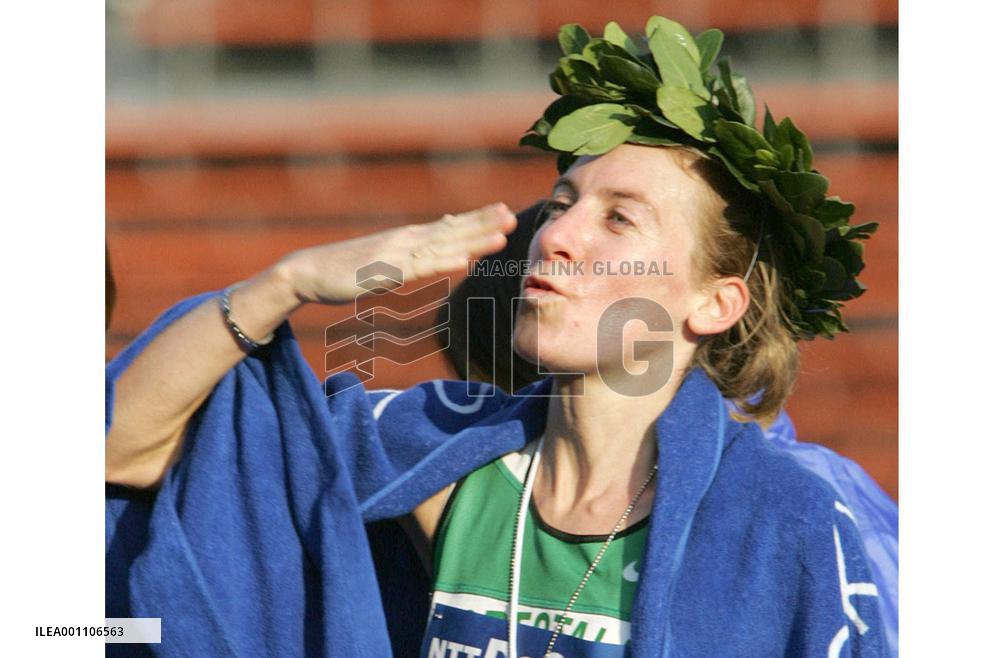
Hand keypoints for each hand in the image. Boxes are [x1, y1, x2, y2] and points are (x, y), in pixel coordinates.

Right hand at [276, 203, 517, 305]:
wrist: (309, 272)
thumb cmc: (347, 268)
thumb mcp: (384, 259)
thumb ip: (407, 253)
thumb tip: (429, 245)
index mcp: (408, 238)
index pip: (449, 224)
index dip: (476, 218)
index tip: (503, 209)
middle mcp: (406, 240)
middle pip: (452, 229)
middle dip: (484, 223)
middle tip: (513, 214)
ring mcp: (397, 254)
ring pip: (443, 245)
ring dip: (474, 239)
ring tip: (502, 234)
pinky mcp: (385, 271)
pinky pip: (421, 268)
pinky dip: (444, 262)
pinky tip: (465, 259)